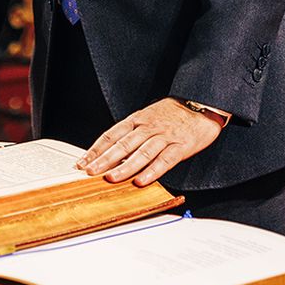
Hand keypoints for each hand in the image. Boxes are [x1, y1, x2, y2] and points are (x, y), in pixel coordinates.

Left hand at [81, 98, 225, 185]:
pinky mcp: (181, 145)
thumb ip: (131, 134)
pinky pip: (165, 160)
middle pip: (123, 144)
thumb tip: (110, 155)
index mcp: (138, 119)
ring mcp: (165, 136)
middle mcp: (149, 127)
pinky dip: (153, 171)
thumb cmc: (173, 114)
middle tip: (90, 172)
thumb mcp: (149, 117)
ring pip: (142, 152)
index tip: (82, 163)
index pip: (111, 135)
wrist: (203, 104)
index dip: (95, 150)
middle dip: (105, 159)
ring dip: (126, 166)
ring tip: (112, 178)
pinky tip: (142, 180)